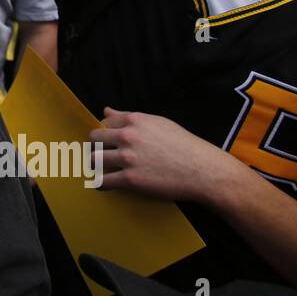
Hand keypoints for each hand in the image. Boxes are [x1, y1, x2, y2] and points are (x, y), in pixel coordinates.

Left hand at [89, 108, 244, 205]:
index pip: (105, 122)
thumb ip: (128, 117)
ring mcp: (128, 158)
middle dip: (97, 147)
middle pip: (95, 138)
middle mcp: (128, 136)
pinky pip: (102, 181)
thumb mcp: (158, 122)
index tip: (109, 142)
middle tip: (103, 155)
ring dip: (95, 165)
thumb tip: (106, 111)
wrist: (202, 170)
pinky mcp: (130, 179)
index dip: (106, 133)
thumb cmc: (183, 145)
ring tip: (103, 170)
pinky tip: (103, 184)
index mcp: (135, 120)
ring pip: (95, 159)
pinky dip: (99, 184)